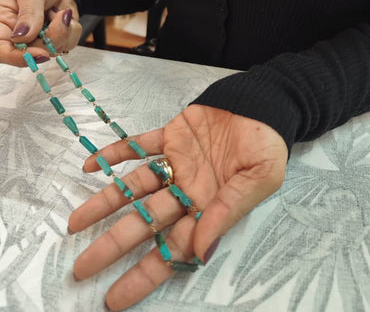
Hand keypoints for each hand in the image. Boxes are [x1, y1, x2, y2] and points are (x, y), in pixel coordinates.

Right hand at [0, 0, 81, 65]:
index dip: (18, 57)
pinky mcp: (54, 41)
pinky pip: (67, 45)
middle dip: (51, 38)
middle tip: (62, 17)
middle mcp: (17, 37)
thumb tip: (21, 37)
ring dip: (64, 31)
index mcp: (1, 23)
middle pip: (31, 54)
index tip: (41, 53)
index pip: (1, 50)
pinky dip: (71, 30)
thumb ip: (28, 13)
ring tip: (61, 11)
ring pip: (52, 51)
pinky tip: (65, 16)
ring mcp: (37, 41)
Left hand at [69, 104, 288, 310]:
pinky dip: (115, 152)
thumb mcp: (259, 180)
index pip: (173, 249)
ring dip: (105, 202)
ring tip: (75, 221)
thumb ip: (227, 211)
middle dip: (113, 245)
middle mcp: (186, 190)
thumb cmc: (268, 144)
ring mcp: (175, 163)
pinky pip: (138, 145)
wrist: (263, 103)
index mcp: (208, 207)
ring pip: (134, 187)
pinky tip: (91, 163)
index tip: (114, 298)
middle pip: (145, 222)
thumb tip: (202, 251)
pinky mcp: (170, 135)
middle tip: (81, 268)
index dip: (144, 275)